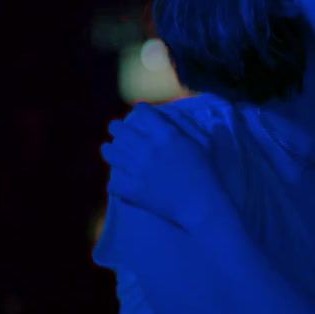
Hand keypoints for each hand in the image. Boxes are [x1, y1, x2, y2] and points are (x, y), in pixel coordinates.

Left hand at [100, 102, 227, 228]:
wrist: (200, 203)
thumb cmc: (205, 171)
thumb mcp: (202, 141)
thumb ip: (186, 124)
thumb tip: (170, 113)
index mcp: (165, 133)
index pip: (142, 112)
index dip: (139, 110)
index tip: (138, 112)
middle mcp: (146, 147)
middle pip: (118, 129)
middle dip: (117, 128)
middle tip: (117, 130)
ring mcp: (136, 169)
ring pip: (109, 152)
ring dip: (110, 150)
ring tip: (111, 151)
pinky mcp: (131, 189)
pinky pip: (112, 180)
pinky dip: (115, 180)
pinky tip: (120, 180)